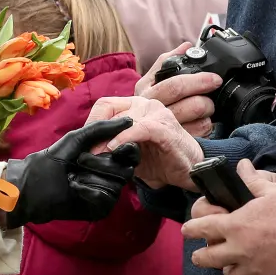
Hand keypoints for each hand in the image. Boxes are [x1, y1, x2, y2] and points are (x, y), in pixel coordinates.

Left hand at [5, 118, 137, 227]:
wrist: (34, 185)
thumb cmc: (52, 159)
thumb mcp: (76, 138)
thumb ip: (102, 128)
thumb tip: (129, 119)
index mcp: (108, 157)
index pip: (131, 153)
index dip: (126, 149)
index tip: (112, 147)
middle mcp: (111, 175)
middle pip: (126, 170)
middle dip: (100, 164)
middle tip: (79, 161)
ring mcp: (107, 193)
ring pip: (116, 186)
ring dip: (90, 178)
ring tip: (72, 177)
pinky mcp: (100, 209)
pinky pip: (106, 199)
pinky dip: (88, 191)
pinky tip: (74, 188)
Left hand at [87, 96, 204, 189]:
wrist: (190, 170)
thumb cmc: (161, 160)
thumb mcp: (131, 152)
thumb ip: (113, 146)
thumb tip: (90, 151)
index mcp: (136, 107)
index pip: (105, 105)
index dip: (91, 123)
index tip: (84, 143)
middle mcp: (146, 104)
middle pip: (109, 109)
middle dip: (95, 132)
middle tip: (87, 152)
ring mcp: (156, 113)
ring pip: (122, 118)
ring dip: (105, 138)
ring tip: (97, 155)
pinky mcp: (165, 128)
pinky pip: (139, 128)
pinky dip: (123, 138)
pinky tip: (113, 149)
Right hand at [135, 43, 221, 136]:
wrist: (127, 135)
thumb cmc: (143, 105)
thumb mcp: (149, 82)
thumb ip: (166, 62)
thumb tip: (186, 46)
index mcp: (147, 92)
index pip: (176, 86)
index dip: (198, 81)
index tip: (214, 78)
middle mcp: (154, 113)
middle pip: (192, 105)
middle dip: (207, 97)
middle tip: (213, 90)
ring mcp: (165, 131)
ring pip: (199, 120)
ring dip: (208, 111)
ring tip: (206, 107)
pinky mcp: (174, 144)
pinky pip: (200, 133)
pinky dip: (206, 126)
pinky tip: (202, 121)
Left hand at [181, 160, 275, 274]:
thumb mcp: (272, 190)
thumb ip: (253, 180)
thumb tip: (242, 166)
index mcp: (235, 226)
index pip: (204, 227)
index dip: (192, 229)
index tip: (186, 231)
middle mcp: (240, 251)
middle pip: (209, 259)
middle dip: (201, 257)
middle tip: (199, 255)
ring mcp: (255, 271)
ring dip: (230, 270)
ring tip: (233, 266)